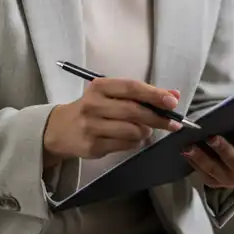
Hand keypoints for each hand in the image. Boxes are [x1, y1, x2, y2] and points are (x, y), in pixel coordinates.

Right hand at [43, 78, 181, 164]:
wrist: (59, 129)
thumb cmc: (92, 108)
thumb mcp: (112, 95)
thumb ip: (141, 94)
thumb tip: (173, 95)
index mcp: (100, 87)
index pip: (131, 87)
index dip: (154, 94)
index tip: (172, 101)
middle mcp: (94, 105)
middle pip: (134, 111)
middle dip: (158, 117)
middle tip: (173, 122)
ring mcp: (92, 127)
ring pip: (132, 130)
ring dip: (146, 131)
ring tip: (145, 129)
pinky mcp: (93, 146)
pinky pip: (125, 145)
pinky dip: (135, 142)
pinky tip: (132, 138)